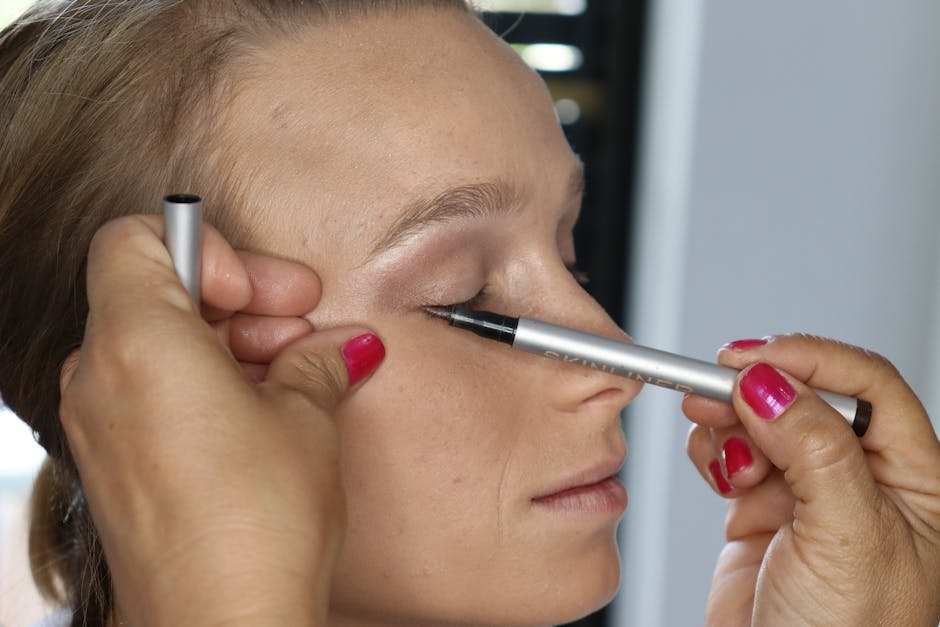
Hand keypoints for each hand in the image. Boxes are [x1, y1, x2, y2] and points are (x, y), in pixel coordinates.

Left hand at [58, 215, 384, 625]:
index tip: (265, 292)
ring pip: (158, 344)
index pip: (136, 239)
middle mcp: (100, 378)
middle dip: (238, 298)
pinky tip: (266, 410)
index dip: (211, 250)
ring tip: (295, 372)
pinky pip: (153, 393)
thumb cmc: (258, 525)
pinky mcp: (116, 465)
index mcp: (137, 341)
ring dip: (228, 342)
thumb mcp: (306, 418)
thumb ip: (317, 361)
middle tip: (302, 324)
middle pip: (156, 291)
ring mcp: (101, 425)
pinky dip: (206, 383)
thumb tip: (340, 347)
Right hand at [684, 334, 939, 625]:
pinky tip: (716, 469)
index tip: (755, 359)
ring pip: (761, 420)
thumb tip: (771, 383)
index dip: (812, 360)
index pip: (868, 388)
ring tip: (717, 443)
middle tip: (717, 387)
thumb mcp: (848, 537)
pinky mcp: (758, 510)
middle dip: (758, 388)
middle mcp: (860, 481)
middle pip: (806, 396)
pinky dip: (713, 450)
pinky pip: (731, 454)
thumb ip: (814, 448)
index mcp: (914, 481)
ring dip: (730, 420)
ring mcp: (806, 495)